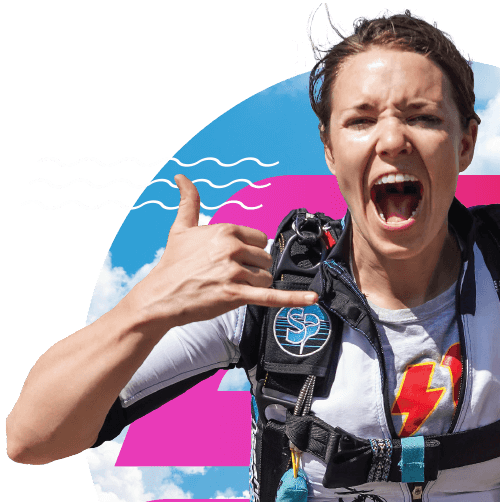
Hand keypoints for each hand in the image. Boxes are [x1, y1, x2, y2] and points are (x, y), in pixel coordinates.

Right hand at [126, 175, 317, 328]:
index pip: (261, 239)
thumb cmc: (173, 264)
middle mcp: (231, 247)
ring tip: (228, 287)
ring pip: (266, 278)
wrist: (160, 296)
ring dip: (253, 286)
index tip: (233, 259)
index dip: (250, 252)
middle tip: (227, 276)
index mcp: (225, 229)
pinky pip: (271, 296)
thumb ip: (188, 201)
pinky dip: (293, 299)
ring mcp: (234, 271)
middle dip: (252, 269)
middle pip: (265, 259)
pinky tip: (312, 299)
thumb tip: (181, 177)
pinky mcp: (235, 294)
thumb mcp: (181, 228)